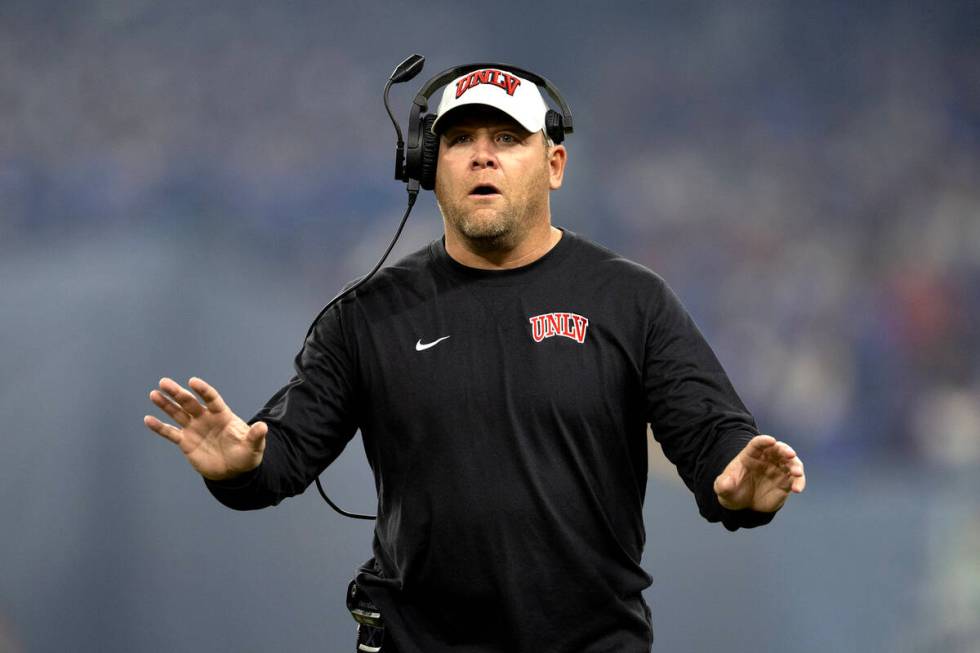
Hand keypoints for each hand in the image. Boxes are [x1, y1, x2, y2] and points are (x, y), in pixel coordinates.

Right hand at [144, 377, 267, 480]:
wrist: (234, 471)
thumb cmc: (246, 455)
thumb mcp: (253, 446)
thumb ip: (255, 436)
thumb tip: (263, 427)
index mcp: (222, 415)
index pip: (211, 399)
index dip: (202, 390)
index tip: (192, 382)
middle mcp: (206, 418)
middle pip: (190, 403)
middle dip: (177, 393)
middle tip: (163, 382)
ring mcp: (194, 429)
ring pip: (178, 414)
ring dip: (166, 405)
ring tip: (154, 394)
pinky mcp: (186, 442)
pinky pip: (170, 433)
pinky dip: (159, 427)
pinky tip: (148, 419)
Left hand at [713, 435, 805, 512]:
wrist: (742, 503)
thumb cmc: (732, 489)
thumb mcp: (723, 488)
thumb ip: (723, 485)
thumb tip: (724, 484)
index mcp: (750, 455)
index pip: (757, 444)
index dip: (764, 441)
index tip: (771, 440)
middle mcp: (767, 459)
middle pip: (778, 449)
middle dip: (785, 450)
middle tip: (790, 455)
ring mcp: (778, 470)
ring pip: (790, 463)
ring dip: (795, 466)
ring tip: (797, 473)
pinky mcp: (785, 482)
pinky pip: (795, 480)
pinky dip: (799, 482)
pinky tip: (798, 489)